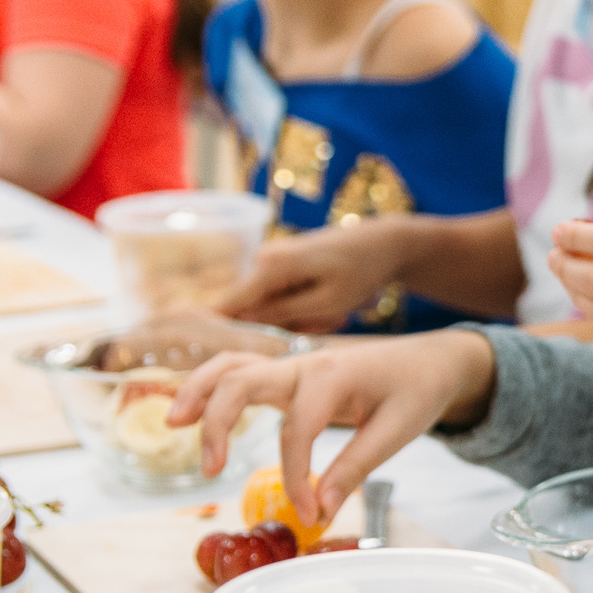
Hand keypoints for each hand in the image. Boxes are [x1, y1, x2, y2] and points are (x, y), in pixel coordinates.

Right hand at [163, 332, 496, 522]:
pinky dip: (208, 385)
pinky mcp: (286, 375)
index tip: (309, 515)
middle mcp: (304, 364)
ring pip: (231, 366)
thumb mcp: (397, 432)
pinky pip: (238, 371)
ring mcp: (291, 365)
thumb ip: (355, 469)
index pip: (297, 428)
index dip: (296, 476)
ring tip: (172, 425)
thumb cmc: (414, 392)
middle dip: (219, 422)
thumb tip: (320, 512)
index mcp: (334, 375)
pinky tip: (187, 411)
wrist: (429, 361)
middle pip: (243, 381)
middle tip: (211, 471)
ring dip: (198, 391)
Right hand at [218, 217, 412, 331]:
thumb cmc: (361, 272)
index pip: (226, 305)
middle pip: (251, 312)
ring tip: (334, 314)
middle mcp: (263, 259)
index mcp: (270, 266)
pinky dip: (305, 310)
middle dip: (284, 327)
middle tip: (324, 324)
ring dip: (299, 320)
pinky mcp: (281, 268)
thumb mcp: (327, 302)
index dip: (213, 330)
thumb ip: (282, 313)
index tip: (209, 350)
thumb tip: (242, 325)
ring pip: (270, 310)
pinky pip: (281, 301)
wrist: (383, 243)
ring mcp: (271, 262)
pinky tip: (332, 308)